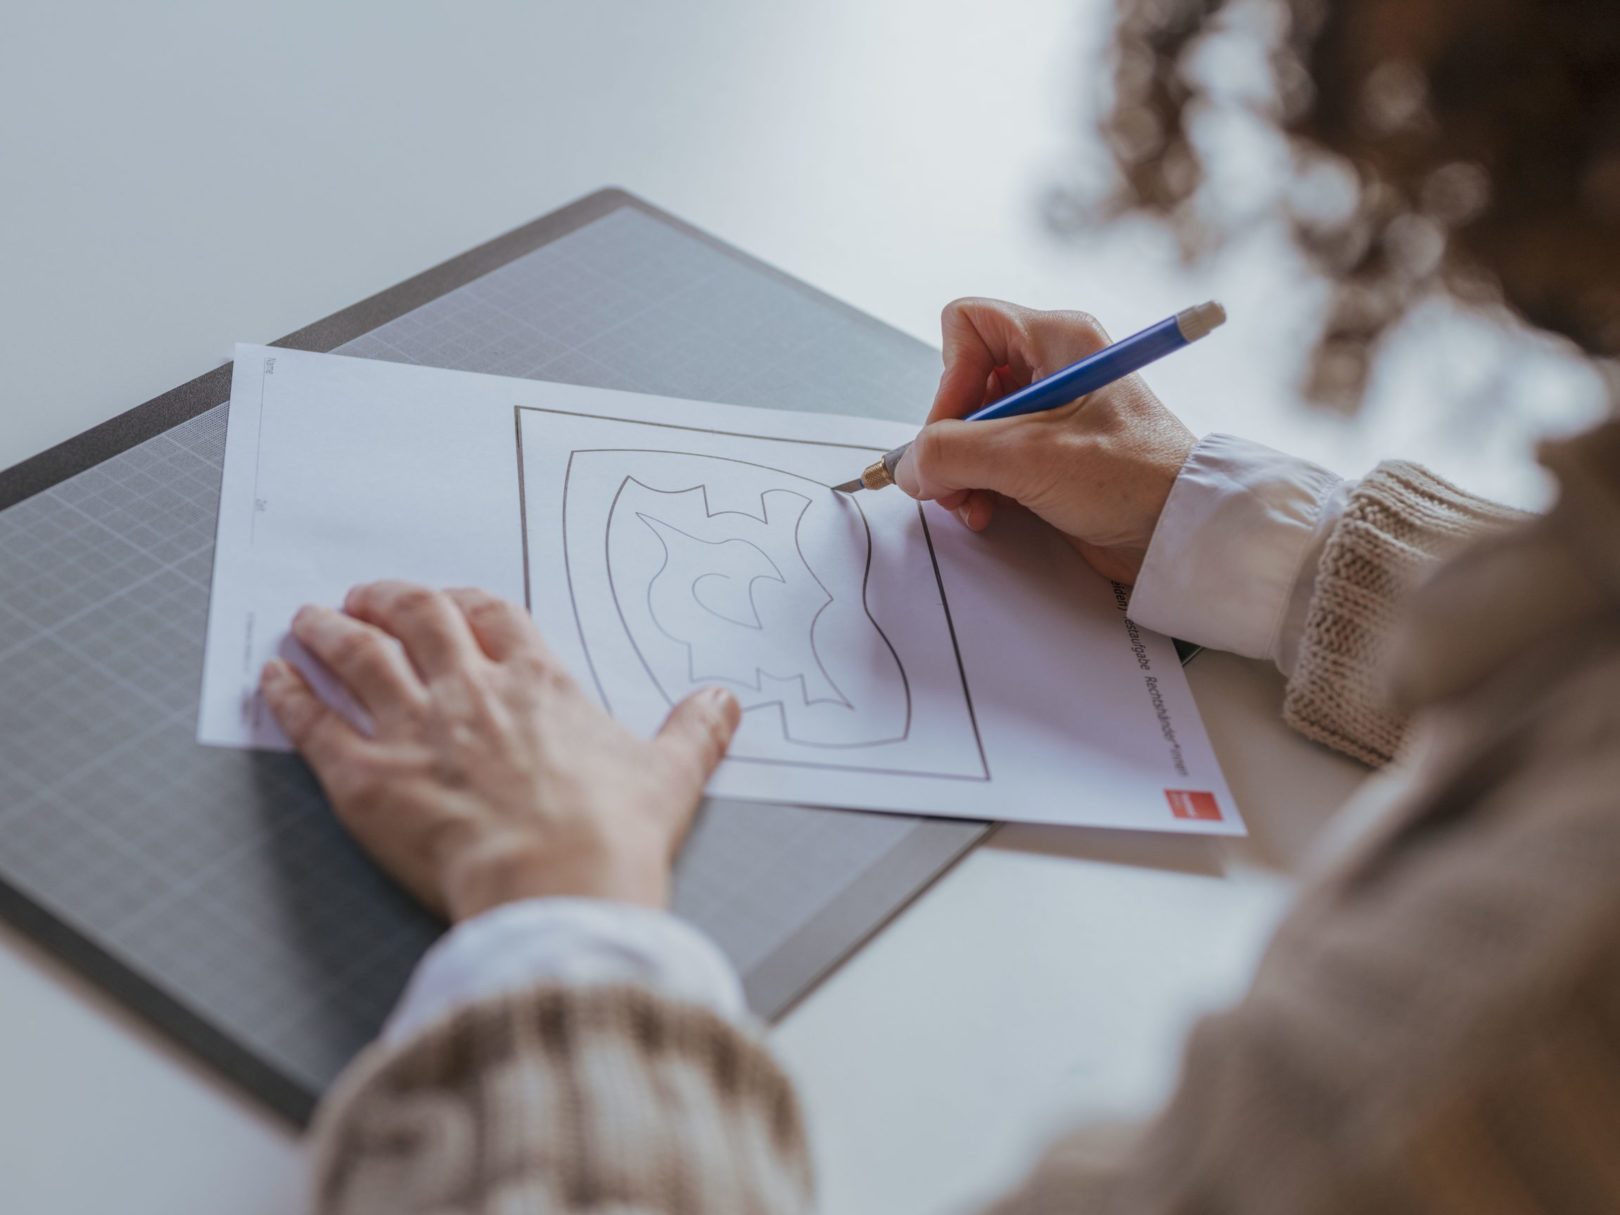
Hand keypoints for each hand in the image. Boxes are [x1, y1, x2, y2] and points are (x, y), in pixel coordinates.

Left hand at [258, 582, 740, 920]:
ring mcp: (413, 730)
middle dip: (388, 600)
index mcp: (538, 684)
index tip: (451, 602)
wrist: (559, 887)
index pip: (494, 616)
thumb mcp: (671, 775)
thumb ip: (695, 730)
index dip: (466, 603)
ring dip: (328, 632)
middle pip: (416, 619)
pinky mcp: (366, 780)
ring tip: (307, 619)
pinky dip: (290, 695)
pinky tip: (273, 679)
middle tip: (366, 597)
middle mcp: (469, 692)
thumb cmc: (614, 834)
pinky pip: (315, 723)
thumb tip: (725, 699)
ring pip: (357, 657)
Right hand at [895, 298, 1196, 584]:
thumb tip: (909, 465)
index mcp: (1057, 338)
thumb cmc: (1133, 479)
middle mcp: (1050, 366)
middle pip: (962, 383)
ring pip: (970, 427)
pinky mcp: (1047, 454)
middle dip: (950, 438)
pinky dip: (978, 487)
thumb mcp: (1030, 457)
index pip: (967, 326)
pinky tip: (988, 513)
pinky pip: (989, 459)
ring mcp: (1048, 413)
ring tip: (971, 504)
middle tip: (953, 480)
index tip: (955, 431)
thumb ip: (953, 453)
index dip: (950, 378)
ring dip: (960, 470)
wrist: (1177, 534)